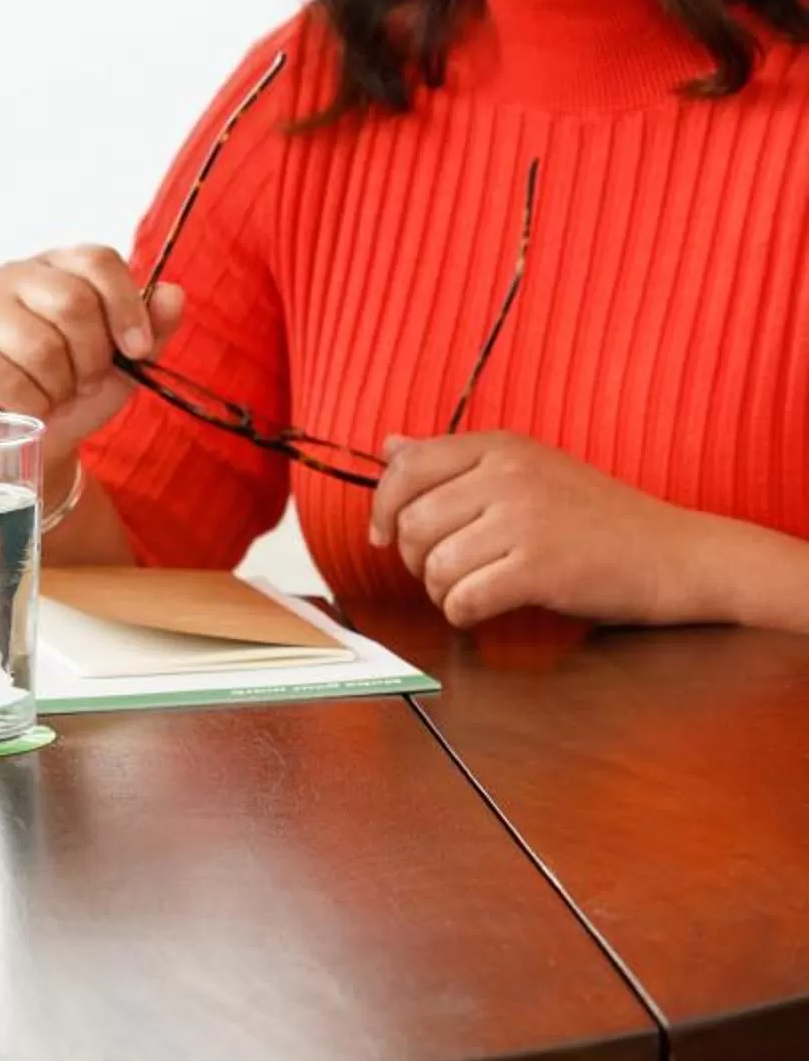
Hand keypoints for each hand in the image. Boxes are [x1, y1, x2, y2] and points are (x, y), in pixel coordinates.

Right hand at [0, 245, 186, 459]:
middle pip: (72, 302)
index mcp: (60, 267)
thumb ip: (153, 329)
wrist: (26, 440)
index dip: (125, 306)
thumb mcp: (124, 363)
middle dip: (91, 357)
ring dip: (59, 387)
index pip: (99, 261)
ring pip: (41, 346)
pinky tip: (26, 406)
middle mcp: (16, 276)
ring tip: (52, 394)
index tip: (136, 349)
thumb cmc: (73, 390)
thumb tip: (173, 294)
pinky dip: (29, 405)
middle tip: (85, 381)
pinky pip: (7, 378)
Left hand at [371, 432, 697, 628]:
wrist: (679, 556)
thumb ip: (457, 463)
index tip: (384, 537)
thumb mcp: (529, 471)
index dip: (381, 507)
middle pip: (412, 523)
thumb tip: (389, 446)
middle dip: (414, 559)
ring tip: (469, 592)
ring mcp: (525, 519)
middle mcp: (508, 473)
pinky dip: (462, 614)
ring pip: (433, 566)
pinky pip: (463, 598)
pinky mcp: (541, 567)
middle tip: (444, 573)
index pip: (406, 468)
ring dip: (440, 591)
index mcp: (501, 446)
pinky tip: (481, 612)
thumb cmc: (600, 519)